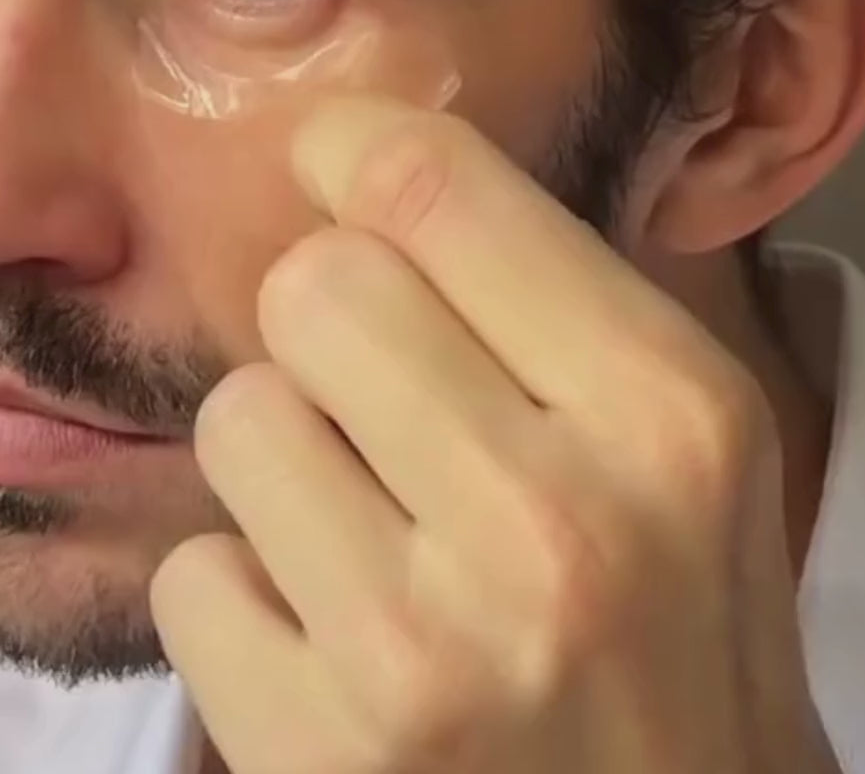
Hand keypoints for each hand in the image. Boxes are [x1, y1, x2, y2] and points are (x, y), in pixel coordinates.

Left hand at [150, 98, 838, 773]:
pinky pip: (192, 571)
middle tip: (376, 399)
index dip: (354, 150)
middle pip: (311, 286)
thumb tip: (371, 176)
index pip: (436, 191)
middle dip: (327, 325)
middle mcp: (554, 522)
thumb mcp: (672, 452)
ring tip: (364, 535)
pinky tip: (328, 641)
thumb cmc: (671, 640)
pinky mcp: (315, 751)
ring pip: (238, 415)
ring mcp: (423, 648)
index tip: (328, 155)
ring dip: (283, 461)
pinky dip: (244, 593)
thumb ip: (543, 309)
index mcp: (666, 416)